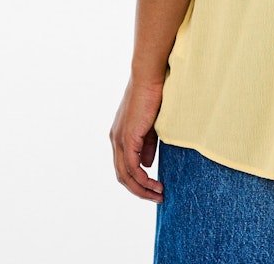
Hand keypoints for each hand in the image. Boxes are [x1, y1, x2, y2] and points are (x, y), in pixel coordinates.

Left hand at [110, 77, 164, 201]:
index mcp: (119, 135)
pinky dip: (143, 180)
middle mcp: (115, 140)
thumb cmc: (153, 94)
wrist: (149, 76)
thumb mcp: (151, 125)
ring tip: (158, 194)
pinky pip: (132, 167)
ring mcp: (119, 139)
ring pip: (125, 175)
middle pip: (122, 175)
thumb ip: (147, 144)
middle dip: (139, 190)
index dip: (137, 180)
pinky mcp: (127, 138)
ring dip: (142, 189)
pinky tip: (155, 184)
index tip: (154, 187)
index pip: (124, 166)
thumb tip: (146, 164)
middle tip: (156, 196)